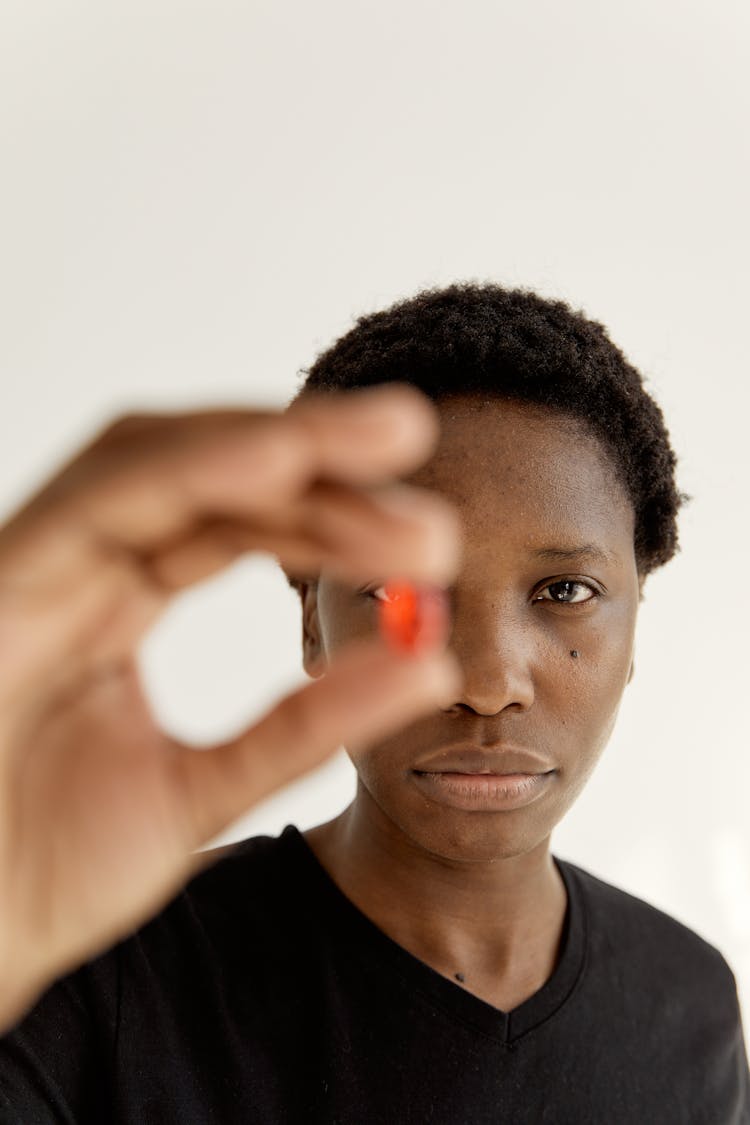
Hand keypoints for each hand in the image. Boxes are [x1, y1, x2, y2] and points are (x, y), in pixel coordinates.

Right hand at [0, 386, 460, 1028]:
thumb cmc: (45, 870)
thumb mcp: (202, 790)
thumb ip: (304, 728)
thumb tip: (431, 662)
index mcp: (116, 603)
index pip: (236, 523)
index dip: (332, 512)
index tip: (426, 538)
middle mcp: (78, 569)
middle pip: (210, 474)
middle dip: (319, 457)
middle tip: (419, 444)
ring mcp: (34, 567)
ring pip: (160, 459)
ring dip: (279, 440)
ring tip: (392, 433)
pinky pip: (98, 502)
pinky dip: (191, 468)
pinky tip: (284, 456)